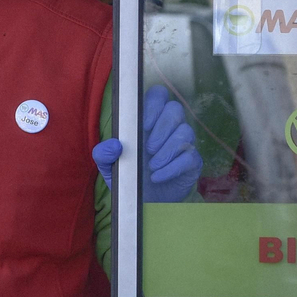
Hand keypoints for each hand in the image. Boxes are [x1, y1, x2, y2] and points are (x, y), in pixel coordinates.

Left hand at [91, 85, 202, 201]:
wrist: (141, 202)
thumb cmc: (126, 176)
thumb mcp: (108, 166)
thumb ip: (103, 154)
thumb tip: (114, 145)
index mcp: (147, 120)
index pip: (158, 95)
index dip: (154, 104)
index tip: (145, 124)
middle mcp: (168, 127)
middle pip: (175, 109)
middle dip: (162, 128)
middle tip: (147, 148)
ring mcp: (183, 143)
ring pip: (186, 131)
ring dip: (167, 150)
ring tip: (151, 166)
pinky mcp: (193, 162)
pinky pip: (190, 156)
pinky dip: (172, 168)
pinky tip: (157, 177)